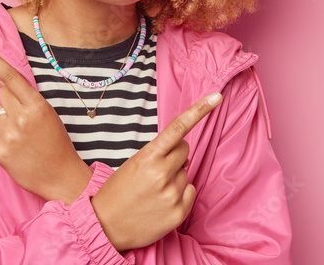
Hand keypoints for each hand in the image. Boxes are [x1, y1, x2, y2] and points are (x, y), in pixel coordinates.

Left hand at [0, 41, 91, 204]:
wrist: (60, 177)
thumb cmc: (55, 142)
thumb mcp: (47, 113)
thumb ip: (24, 96)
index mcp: (37, 105)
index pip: (10, 76)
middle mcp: (21, 118)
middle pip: (1, 93)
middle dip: (8, 99)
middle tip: (23, 115)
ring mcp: (9, 136)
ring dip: (4, 119)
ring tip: (21, 135)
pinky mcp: (0, 152)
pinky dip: (0, 135)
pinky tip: (15, 146)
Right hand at [90, 92, 221, 251]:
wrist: (106, 225)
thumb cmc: (118, 190)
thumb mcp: (134, 164)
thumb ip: (160, 155)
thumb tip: (185, 157)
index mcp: (148, 157)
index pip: (178, 128)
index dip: (199, 110)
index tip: (216, 97)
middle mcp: (162, 174)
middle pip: (185, 150)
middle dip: (175, 155)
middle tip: (156, 168)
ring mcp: (172, 194)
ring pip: (186, 172)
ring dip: (174, 177)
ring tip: (153, 190)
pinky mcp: (179, 213)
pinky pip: (190, 191)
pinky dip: (180, 194)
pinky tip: (162, 202)